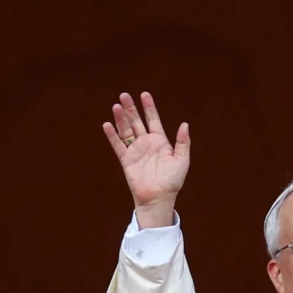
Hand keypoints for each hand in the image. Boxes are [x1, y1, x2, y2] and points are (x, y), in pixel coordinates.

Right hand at [101, 91, 189, 225]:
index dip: (149, 107)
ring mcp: (135, 151)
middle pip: (137, 121)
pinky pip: (118, 145)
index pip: (153, 119)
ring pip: (126, 130)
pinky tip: (107, 125)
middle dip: (131, 108)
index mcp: (160, 141)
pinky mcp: (126, 160)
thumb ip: (183, 142)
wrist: (159, 198)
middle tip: (124, 95)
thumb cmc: (172, 181)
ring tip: (116, 106)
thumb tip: (185, 124)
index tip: (144, 94)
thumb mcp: (182, 160)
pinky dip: (112, 135)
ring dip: (121, 118)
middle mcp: (146, 143)